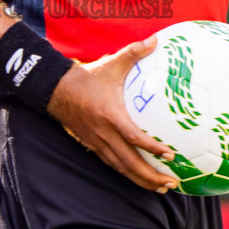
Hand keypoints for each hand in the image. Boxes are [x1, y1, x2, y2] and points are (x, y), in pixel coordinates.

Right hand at [46, 37, 178, 193]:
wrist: (57, 90)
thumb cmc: (88, 77)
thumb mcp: (111, 64)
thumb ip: (134, 53)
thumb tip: (156, 40)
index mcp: (110, 115)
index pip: (133, 137)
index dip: (151, 148)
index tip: (170, 154)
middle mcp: (103, 134)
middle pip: (129, 163)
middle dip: (151, 177)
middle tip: (172, 183)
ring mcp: (97, 143)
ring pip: (121, 169)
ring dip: (142, 181)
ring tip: (163, 188)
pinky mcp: (93, 146)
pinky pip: (113, 165)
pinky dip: (129, 174)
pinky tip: (143, 179)